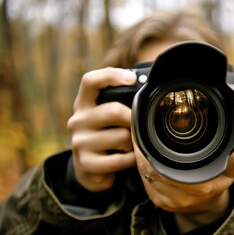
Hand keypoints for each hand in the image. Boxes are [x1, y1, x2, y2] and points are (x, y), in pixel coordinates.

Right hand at [67, 67, 136, 191]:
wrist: (89, 169)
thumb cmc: (106, 135)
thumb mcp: (107, 117)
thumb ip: (119, 102)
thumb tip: (145, 85)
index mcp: (84, 104)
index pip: (90, 81)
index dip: (111, 75)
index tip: (132, 79)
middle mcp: (78, 120)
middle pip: (114, 111)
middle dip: (132, 119)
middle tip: (136, 126)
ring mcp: (79, 143)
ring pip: (121, 137)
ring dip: (133, 143)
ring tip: (129, 145)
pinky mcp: (86, 163)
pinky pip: (120, 159)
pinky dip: (130, 160)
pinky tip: (127, 159)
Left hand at [134, 142, 233, 232]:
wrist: (207, 208)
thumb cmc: (215, 186)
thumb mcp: (228, 174)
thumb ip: (233, 163)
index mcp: (197, 188)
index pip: (163, 168)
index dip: (151, 151)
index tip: (147, 136)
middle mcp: (181, 197)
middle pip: (149, 170)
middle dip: (142, 152)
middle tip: (140, 135)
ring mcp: (168, 201)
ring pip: (145, 176)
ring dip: (141, 159)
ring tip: (142, 144)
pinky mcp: (159, 202)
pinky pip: (145, 183)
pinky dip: (143, 169)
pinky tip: (145, 159)